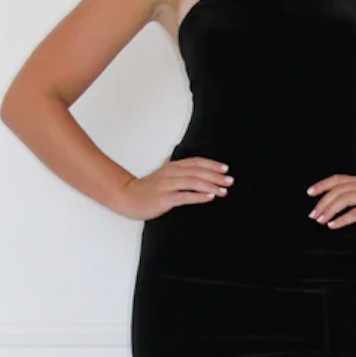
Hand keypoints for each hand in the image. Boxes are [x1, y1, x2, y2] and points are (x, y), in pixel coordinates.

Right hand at [115, 155, 233, 220]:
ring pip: (192, 182)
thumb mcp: (160, 173)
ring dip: (210, 186)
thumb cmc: (144, 188)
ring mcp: (167, 186)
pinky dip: (198, 196)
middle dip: (215, 176)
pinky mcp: (164, 199)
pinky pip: (184, 197)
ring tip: (223, 190)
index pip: (195, 162)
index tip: (225, 169)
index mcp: (171, 167)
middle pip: (197, 172)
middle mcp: (170, 173)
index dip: (211, 164)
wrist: (126, 197)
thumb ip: (169, 166)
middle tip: (229, 181)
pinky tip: (209, 197)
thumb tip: (173, 157)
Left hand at [305, 174, 355, 231]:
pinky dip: (342, 219)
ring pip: (344, 199)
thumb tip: (329, 205)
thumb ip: (352, 195)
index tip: (309, 193)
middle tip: (313, 214)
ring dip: (329, 210)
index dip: (322, 185)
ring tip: (320, 220)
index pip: (337, 180)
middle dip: (322, 202)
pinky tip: (333, 225)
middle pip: (337, 190)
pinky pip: (355, 213)